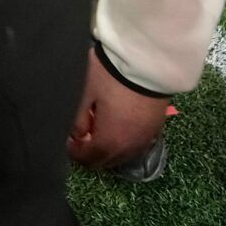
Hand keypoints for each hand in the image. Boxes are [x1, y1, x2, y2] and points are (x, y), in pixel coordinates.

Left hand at [66, 48, 170, 169]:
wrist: (148, 63)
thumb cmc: (110, 76)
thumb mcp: (85, 94)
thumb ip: (78, 119)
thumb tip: (77, 134)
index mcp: (110, 141)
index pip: (88, 159)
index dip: (74, 152)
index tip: (68, 139)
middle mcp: (130, 147)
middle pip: (106, 162)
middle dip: (91, 153)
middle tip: (81, 134)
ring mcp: (146, 139)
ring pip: (122, 156)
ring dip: (108, 149)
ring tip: (99, 128)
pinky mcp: (156, 129)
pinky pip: (136, 145)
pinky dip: (123, 142)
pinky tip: (117, 125)